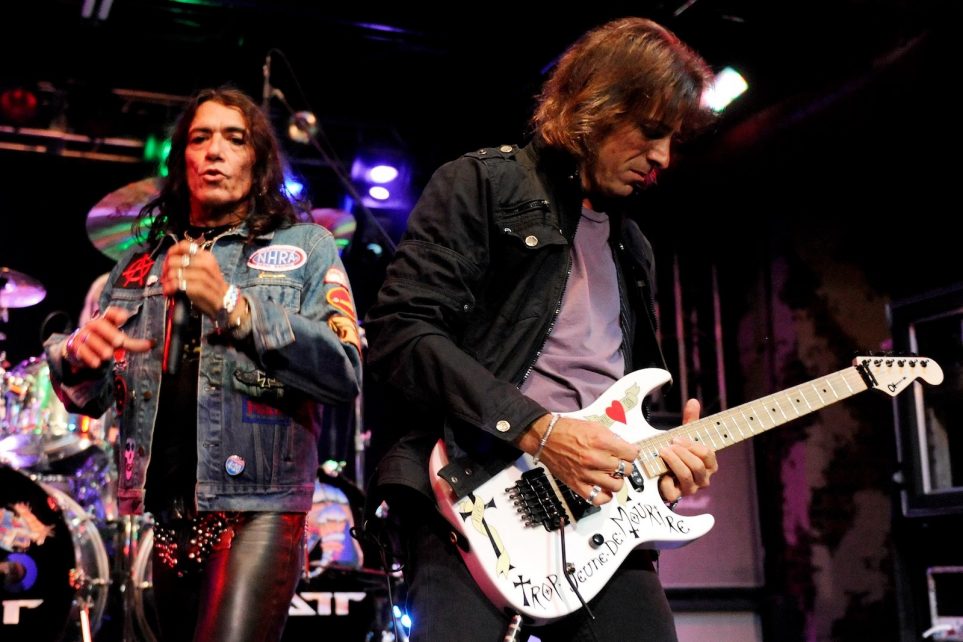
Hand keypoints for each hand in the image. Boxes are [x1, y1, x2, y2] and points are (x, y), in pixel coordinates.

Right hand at [63, 306, 153, 369]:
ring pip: (90, 339)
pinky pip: (81, 351)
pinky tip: (96, 363)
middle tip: (119, 341)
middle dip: (109, 333)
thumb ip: (134, 344)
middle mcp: (93, 326)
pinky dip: (89, 357)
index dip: (116, 314)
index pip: (109, 313)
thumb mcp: (118, 342)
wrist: (78, 349)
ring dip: (100, 347)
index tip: (123, 318)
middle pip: (99, 325)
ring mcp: (83, 336)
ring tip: (108, 355)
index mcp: (105, 321)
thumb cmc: (103, 342)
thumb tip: (152, 344)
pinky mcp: (74, 347)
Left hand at [161, 240, 229, 318]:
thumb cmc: (208, 286)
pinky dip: (175, 287)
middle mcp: (208, 265)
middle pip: (182, 259)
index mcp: (206, 257)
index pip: (186, 246)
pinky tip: (170, 290)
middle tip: (164, 274)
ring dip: (172, 278)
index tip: (167, 258)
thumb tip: (166, 262)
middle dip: (169, 267)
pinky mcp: (207, 291)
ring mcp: (209, 278)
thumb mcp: (200, 270)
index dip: (173, 251)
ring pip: (184, 272)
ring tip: (166, 283)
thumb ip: (186, 264)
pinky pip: (187, 286)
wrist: (225, 301)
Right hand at [518, 414, 638, 505]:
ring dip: (617, 480)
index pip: (631, 454)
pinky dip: (604, 496)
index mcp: (601, 441)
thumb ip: (612, 438)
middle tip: (618, 462)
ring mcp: (586, 473)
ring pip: (616, 485)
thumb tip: (625, 448)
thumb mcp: (594, 426)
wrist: (545, 437)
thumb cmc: (567, 430)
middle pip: (626, 469)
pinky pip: (598, 498)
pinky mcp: (577, 484)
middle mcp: (595, 458)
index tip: (629, 453)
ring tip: (611, 475)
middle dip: (624, 465)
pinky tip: (603, 488)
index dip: (632, 453)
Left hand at [658, 398, 717, 502]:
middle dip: (682, 453)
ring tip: (662, 452)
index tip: (676, 438)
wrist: (662, 474)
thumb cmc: (678, 454)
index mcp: (709, 464)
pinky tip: (660, 474)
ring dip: (674, 462)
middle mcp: (703, 478)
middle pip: (697, 466)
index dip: (691, 445)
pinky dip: (666, 482)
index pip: (707, 454)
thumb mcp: (685, 436)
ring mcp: (691, 489)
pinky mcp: (677, 497)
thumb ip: (690, 420)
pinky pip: (674, 491)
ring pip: (687, 477)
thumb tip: (693, 401)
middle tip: (668, 445)